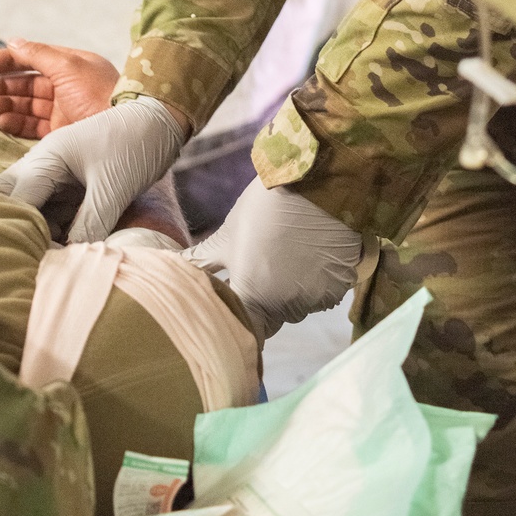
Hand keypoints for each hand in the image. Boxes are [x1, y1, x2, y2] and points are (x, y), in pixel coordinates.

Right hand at [0, 38, 119, 137]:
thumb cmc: (99, 93)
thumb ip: (38, 54)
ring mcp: (64, 110)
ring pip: (27, 105)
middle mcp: (67, 85)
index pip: (34, 57)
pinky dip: (15, 122)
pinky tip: (1, 119)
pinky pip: (32, 126)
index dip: (9, 60)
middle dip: (2, 86)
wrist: (125, 133)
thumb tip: (13, 42)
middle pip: (27, 83)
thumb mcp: (68, 65)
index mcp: (72, 64)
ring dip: (4, 104)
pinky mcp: (62, 134)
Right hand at [0, 96, 186, 242]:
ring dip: (37, 230)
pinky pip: (50, 209)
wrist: (159, 123)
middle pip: (9, 199)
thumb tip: (67, 258)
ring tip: (53, 255)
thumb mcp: (113, 189)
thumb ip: (88, 226)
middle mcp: (43, 164)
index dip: (18, 230)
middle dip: (15, 227)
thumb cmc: (135, 145)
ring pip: (29, 207)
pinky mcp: (69, 184)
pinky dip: (53, 228)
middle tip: (32, 254)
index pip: (14, 200)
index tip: (29, 257)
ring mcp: (55, 173)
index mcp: (47, 158)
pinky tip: (67, 245)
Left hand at [183, 178, 361, 343]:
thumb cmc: (265, 208)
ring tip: (287, 255)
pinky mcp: (339, 288)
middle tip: (262, 271)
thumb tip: (176, 269)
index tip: (236, 311)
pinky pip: (323, 295)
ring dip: (291, 292)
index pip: (243, 330)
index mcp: (253, 297)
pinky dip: (315, 282)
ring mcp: (316, 300)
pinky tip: (310, 254)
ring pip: (298, 306)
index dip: (239, 322)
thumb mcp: (229, 234)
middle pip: (272, 319)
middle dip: (264, 303)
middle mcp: (286, 307)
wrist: (317, 185)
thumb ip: (204, 261)